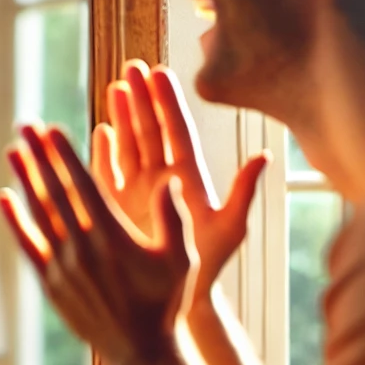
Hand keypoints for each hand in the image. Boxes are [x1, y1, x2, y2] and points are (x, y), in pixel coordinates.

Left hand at [0, 124, 194, 364]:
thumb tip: (171, 179)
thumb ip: (174, 218)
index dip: (65, 155)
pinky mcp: (51, 284)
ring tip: (13, 150)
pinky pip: (28, 246)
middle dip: (39, 156)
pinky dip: (15, 221)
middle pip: (54, 192)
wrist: (140, 351)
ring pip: (37, 214)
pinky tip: (5, 197)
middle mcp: (81, 249)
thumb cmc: (166, 302)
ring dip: (24, 180)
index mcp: (112, 237)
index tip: (52, 129)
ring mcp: (62, 267)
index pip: (82, 186)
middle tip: (25, 125)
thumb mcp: (181, 259)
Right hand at [92, 60, 267, 302]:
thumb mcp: (230, 229)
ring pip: (129, 145)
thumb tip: (265, 156)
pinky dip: (104, 153)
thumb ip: (243, 193)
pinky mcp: (118, 208)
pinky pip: (109, 173)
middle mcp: (163, 179)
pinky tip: (100, 131)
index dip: (168, 102)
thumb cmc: (208, 267)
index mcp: (188, 178)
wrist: (179, 296)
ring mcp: (139, 191)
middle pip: (151, 130)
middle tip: (133, 67)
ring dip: (123, 117)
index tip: (159, 72)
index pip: (177, 131)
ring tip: (115, 87)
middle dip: (142, 98)